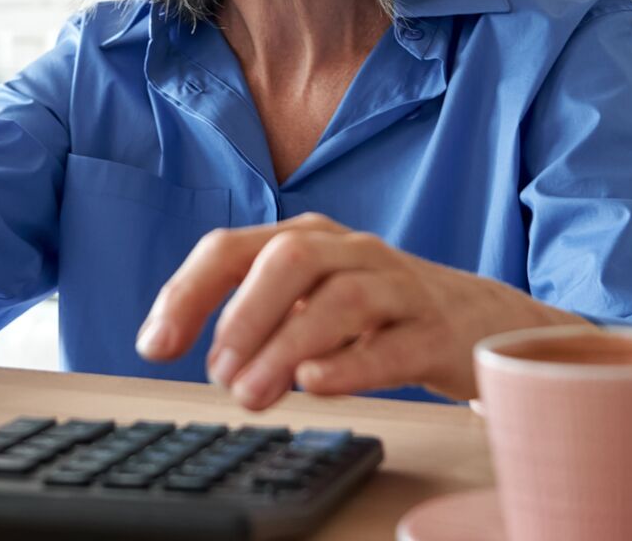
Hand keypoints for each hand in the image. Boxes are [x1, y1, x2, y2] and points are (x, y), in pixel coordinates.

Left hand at [135, 212, 587, 409]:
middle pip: (289, 258)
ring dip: (287, 346)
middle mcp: (349, 250)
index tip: (153, 345)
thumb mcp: (309, 297)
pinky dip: (351, 363)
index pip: (232, 247)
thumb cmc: (376, 309)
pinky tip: (316, 383)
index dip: (187, 292)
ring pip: (341, 299)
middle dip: (244, 313)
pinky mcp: (434, 330)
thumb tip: (192, 348)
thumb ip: (254, 313)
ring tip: (252, 394)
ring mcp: (396, 285)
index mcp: (306, 238)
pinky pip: (394, 342)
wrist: (478, 318)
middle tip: (216, 373)